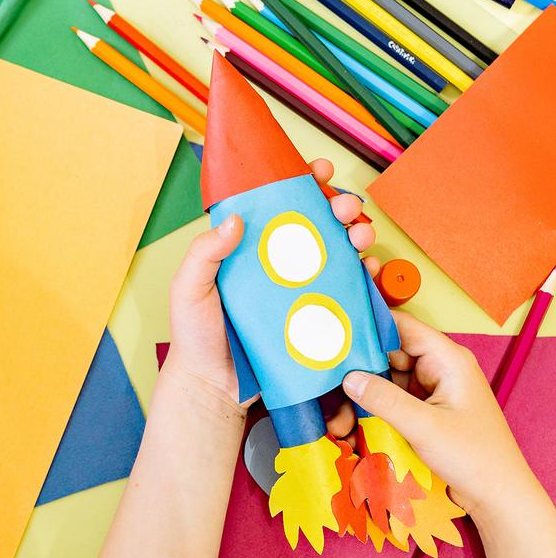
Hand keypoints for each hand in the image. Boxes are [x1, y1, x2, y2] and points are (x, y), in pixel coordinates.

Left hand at [165, 159, 373, 409]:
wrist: (215, 387)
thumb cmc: (196, 334)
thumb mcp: (190, 288)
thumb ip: (205, 253)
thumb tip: (236, 220)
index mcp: (247, 246)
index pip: (277, 204)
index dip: (301, 182)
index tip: (320, 170)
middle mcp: (277, 261)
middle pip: (317, 221)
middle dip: (340, 205)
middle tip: (346, 208)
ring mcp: (300, 287)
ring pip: (338, 250)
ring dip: (358, 234)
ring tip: (361, 237)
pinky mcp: (317, 314)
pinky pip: (347, 290)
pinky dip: (364, 274)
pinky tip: (368, 269)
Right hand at [341, 312, 539, 519]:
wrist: (498, 498)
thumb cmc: (474, 457)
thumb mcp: (425, 427)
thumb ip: (384, 399)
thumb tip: (348, 378)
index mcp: (447, 359)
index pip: (401, 327)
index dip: (367, 327)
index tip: (334, 337)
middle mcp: (438, 368)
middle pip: (387, 355)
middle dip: (357, 372)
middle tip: (328, 389)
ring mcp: (430, 390)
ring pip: (384, 380)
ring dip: (361, 398)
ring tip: (339, 422)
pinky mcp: (424, 410)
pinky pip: (390, 400)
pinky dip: (371, 411)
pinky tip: (351, 428)